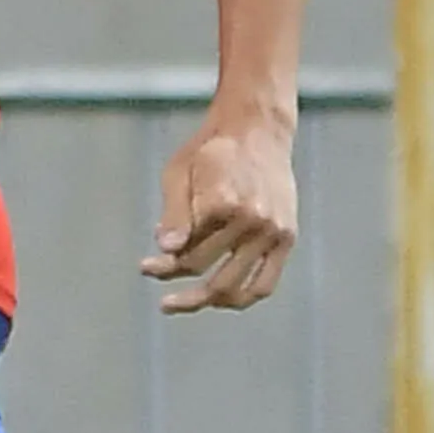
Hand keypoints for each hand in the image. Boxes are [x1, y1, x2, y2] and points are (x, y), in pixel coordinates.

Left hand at [142, 112, 295, 313]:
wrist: (257, 128)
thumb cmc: (210, 150)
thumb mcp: (179, 174)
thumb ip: (174, 214)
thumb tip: (166, 250)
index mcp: (222, 201)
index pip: (187, 253)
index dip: (163, 265)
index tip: (146, 267)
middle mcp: (251, 218)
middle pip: (207, 270)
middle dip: (178, 282)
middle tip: (160, 289)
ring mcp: (272, 230)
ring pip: (236, 286)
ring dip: (206, 300)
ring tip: (185, 303)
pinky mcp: (287, 237)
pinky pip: (265, 283)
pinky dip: (242, 297)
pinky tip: (220, 300)